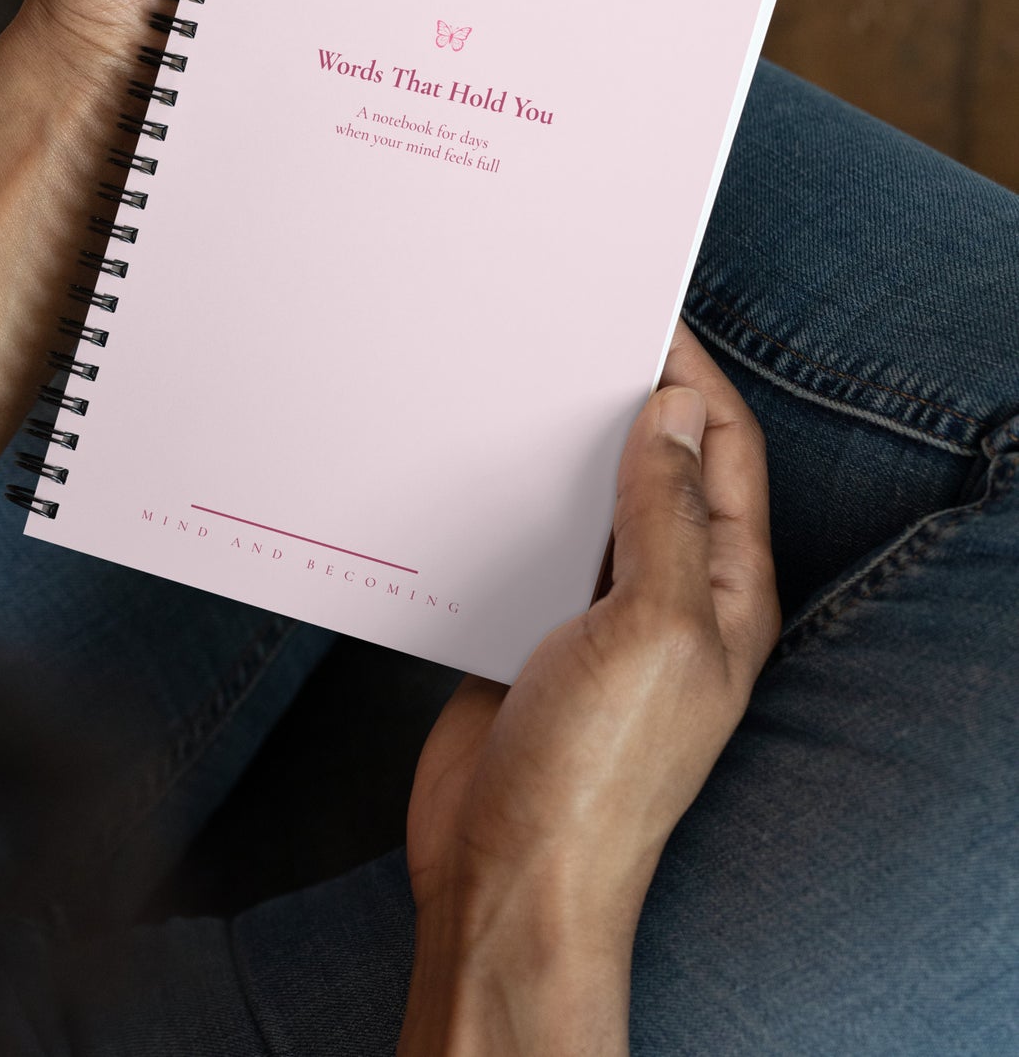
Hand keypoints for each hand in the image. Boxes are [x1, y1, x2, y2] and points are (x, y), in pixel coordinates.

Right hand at [400, 320, 779, 1054]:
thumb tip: (673, 414)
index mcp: (724, 592)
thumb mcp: (651, 630)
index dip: (692, 378)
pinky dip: (507, 500)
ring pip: (587, 502)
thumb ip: (665, 517)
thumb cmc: (595, 775)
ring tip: (512, 387)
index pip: (723, 452)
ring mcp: (597, 616)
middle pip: (659, 469)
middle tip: (565, 336)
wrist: (506, 876)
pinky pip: (527, 543)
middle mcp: (668, 597)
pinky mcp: (530, 631)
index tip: (641, 316)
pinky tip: (468, 470)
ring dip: (560, 449)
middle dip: (623, 401)